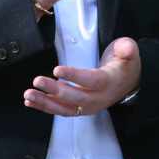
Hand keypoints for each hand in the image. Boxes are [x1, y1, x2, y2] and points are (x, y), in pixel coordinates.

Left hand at [26, 37, 140, 117]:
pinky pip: (60, 110)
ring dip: (45, 102)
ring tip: (29, 95)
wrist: (127, 82)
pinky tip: (30, 101)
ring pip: (65, 108)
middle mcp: (98, 98)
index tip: (57, 70)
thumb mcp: (129, 52)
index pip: (91, 81)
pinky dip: (45, 107)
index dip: (74, 76)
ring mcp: (87, 106)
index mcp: (108, 82)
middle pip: (75, 98)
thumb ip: (127, 49)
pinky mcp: (78, 109)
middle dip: (55, 91)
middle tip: (38, 81)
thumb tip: (127, 48)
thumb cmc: (123, 65)